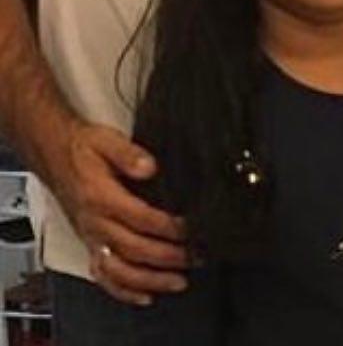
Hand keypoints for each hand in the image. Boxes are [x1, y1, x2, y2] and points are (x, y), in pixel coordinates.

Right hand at [50, 119, 187, 304]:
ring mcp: (91, 237)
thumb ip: (129, 154)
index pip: (140, 218)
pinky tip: (145, 295)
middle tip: (195, 257)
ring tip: (178, 282)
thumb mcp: (106, 140)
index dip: (168, 226)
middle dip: (167, 257)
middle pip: (134, 248)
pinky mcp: (89, 244)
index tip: (191, 229)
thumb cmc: (83, 148)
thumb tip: (150, 166)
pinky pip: (103, 276)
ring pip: (119, 270)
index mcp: (101, 197)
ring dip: (150, 280)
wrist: (54, 155)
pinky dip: (123, 290)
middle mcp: (95, 223)